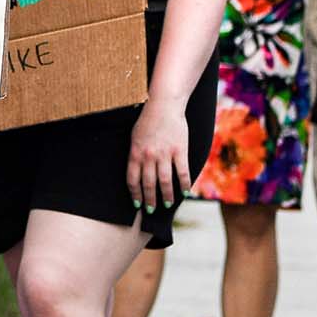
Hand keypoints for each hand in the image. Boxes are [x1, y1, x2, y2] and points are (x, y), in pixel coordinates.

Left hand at [126, 98, 192, 212]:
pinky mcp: (179, 151)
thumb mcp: (135, 136)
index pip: (132, 179)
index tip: (137, 203)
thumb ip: (136, 154)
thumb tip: (137, 171)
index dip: (135, 194)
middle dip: (149, 199)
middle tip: (151, 210)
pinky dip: (183, 185)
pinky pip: (182, 172)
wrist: (164, 105)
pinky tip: (184, 193)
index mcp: (135, 152)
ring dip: (165, 196)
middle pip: (148, 184)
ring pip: (165, 182)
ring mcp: (165, 154)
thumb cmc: (148, 120)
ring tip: (166, 204)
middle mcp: (149, 156)